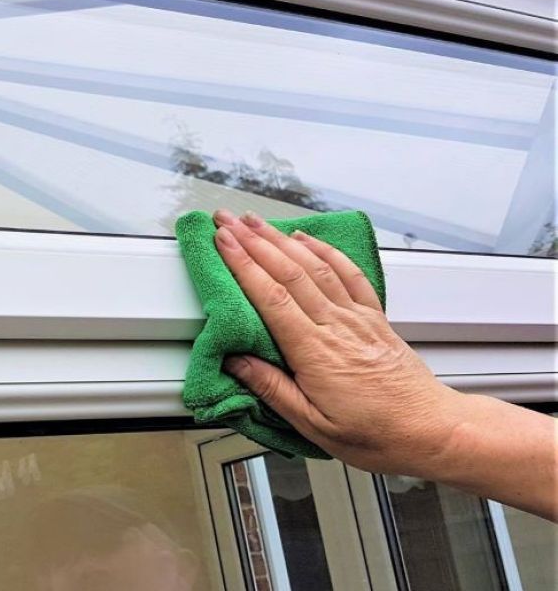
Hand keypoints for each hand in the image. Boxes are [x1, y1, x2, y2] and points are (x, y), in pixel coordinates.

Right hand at [211, 209, 464, 476]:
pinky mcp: (374, 318)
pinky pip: (348, 274)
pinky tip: (307, 239)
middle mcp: (336, 326)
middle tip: (228, 220)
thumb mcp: (313, 426)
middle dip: (254, 241)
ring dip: (282, 239)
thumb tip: (236, 363)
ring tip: (257, 221)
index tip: (223, 242)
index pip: (271, 296)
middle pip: (289, 271)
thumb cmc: (376, 434)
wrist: (432, 430)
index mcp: (315, 353)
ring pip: (314, 266)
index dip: (243, 264)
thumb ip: (272, 390)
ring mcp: (357, 318)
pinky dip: (324, 251)